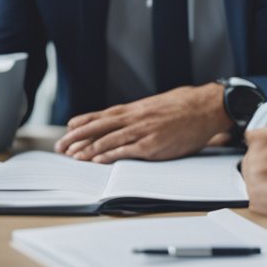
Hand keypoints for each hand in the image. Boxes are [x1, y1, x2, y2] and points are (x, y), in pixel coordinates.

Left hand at [54, 84, 230, 162]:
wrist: (206, 107)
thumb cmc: (184, 106)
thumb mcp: (156, 105)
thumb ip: (139, 114)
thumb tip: (126, 120)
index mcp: (135, 109)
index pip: (102, 115)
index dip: (83, 123)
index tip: (68, 130)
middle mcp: (135, 118)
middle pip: (98, 127)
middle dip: (77, 138)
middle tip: (61, 147)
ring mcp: (143, 130)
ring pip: (108, 139)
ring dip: (88, 149)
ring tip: (73, 157)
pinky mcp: (154, 144)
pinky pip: (127, 150)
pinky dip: (110, 155)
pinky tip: (97, 160)